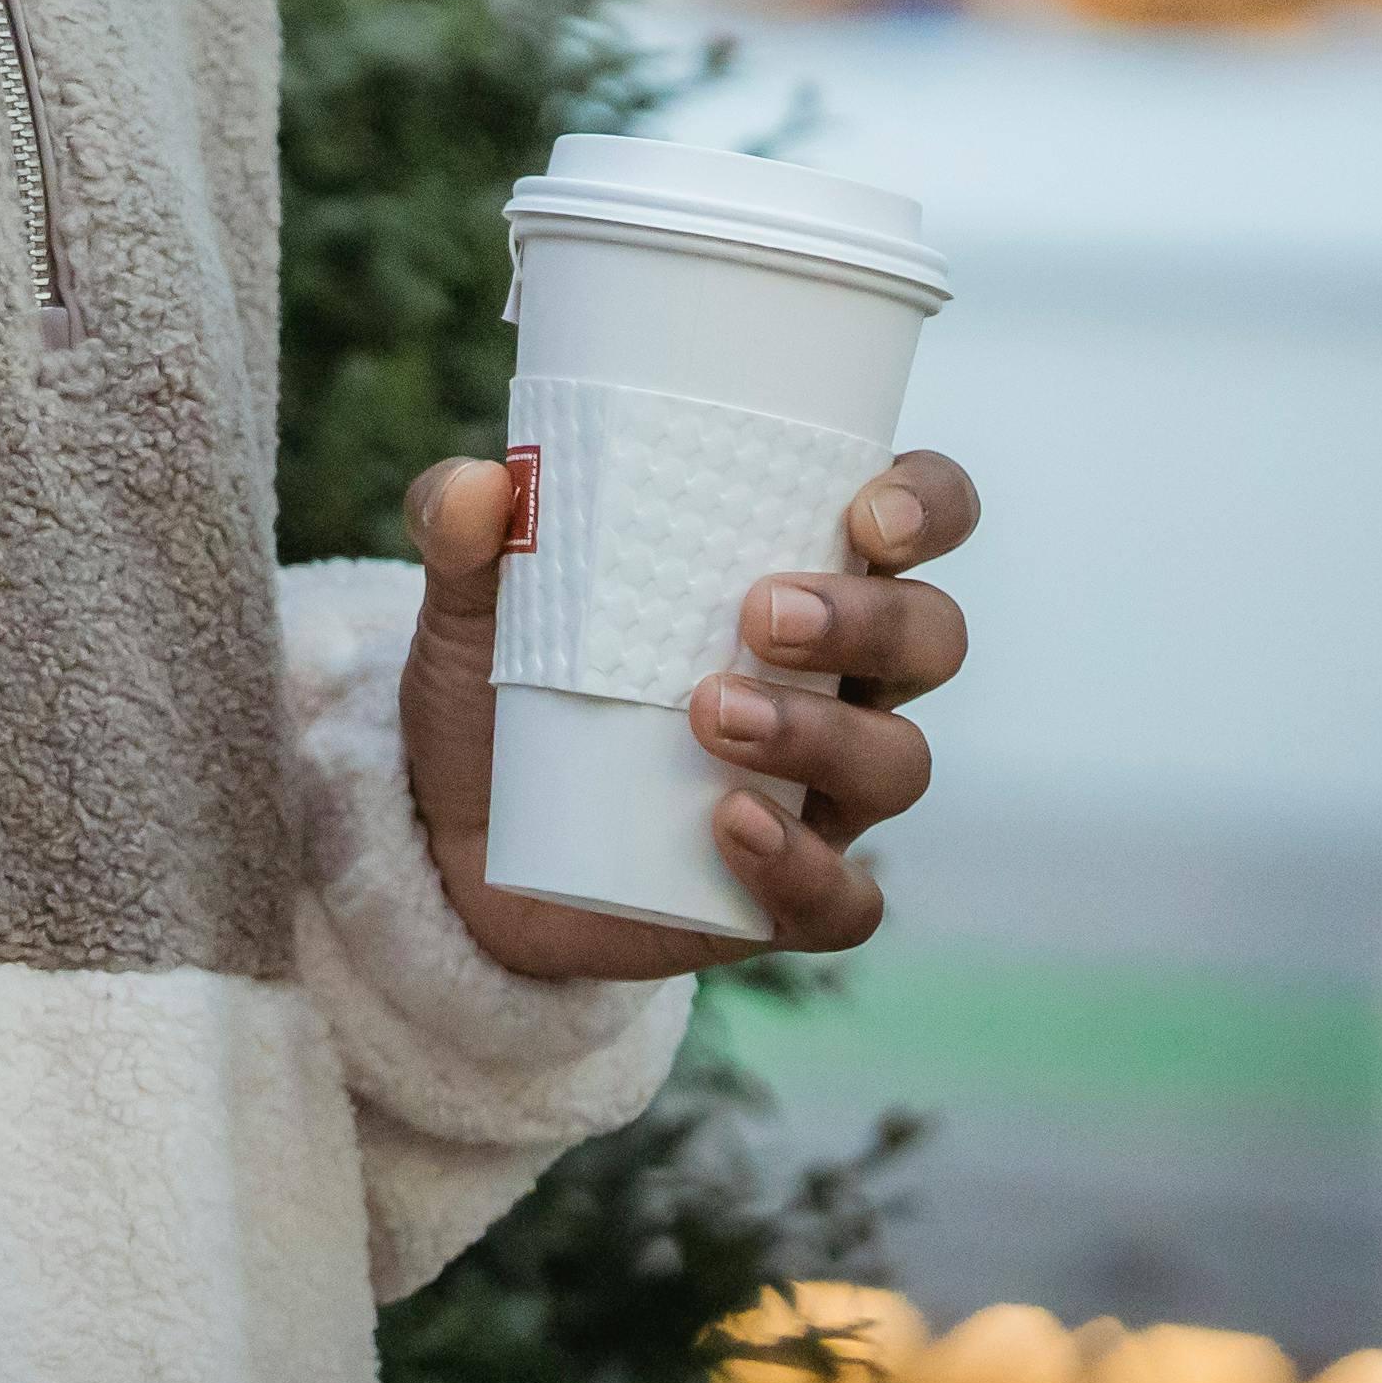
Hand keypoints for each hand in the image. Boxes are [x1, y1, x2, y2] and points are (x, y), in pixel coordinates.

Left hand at [399, 447, 978, 976]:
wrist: (450, 838)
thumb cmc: (499, 689)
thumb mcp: (465, 604)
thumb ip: (458, 532)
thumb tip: (481, 484)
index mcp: (793, 579)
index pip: (910, 520)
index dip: (926, 505)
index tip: (868, 511)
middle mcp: (834, 681)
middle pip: (931, 637)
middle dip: (869, 620)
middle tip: (760, 614)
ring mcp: (821, 793)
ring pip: (897, 761)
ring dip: (820, 733)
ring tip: (710, 715)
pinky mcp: (787, 895)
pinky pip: (845, 898)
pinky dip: (801, 866)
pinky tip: (730, 828)